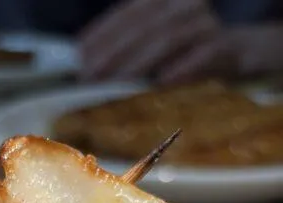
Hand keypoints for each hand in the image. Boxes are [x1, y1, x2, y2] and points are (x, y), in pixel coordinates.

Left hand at [79, 0, 237, 83]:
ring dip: (138, 63)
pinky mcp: (223, 46)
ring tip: (115, 83)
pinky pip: (201, 55)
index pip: (128, 12)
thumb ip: (124, 47)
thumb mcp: (152, 44)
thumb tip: (85, 63)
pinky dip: (180, 69)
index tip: (80, 56)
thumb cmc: (182, 52)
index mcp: (163, 0)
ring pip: (168, 39)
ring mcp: (205, 23)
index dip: (102, 33)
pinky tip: (160, 83)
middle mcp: (184, 5)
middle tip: (91, 76)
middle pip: (144, 26)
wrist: (234, 54)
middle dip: (113, 52)